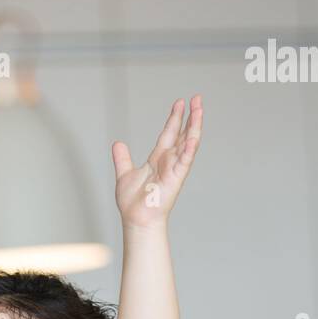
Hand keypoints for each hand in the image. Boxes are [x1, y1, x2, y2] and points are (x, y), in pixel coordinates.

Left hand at [112, 94, 202, 229]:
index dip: (174, 118)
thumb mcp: (124, 174)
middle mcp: (168, 162)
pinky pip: (185, 161)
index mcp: (158, 159)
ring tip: (199, 109)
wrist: (136, 219)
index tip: (180, 103)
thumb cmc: (132, 203)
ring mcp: (174, 169)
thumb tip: (118, 144)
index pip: (169, 133)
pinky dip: (189, 149)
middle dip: (190, 116)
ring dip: (195, 126)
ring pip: (188, 143)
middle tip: (197, 98)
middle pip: (182, 134)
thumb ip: (122, 159)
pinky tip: (193, 136)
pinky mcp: (176, 178)